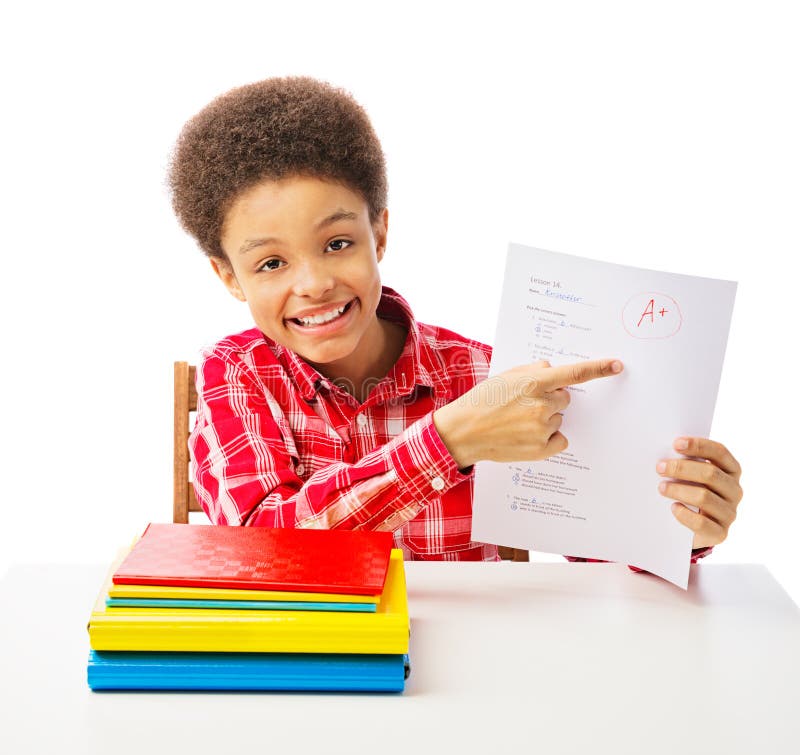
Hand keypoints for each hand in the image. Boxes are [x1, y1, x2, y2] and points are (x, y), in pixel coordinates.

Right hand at [433, 358, 623, 467]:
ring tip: (517, 421)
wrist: (463, 432)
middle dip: (550, 398)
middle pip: (565, 398)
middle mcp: (542, 405)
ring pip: (558, 418)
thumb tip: (551, 370)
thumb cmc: (481, 401)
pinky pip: (559, 439)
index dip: (598, 369)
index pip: (574, 373)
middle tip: (524, 404)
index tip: (617, 365)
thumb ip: (532, 371)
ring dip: (545, 418)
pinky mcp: (541, 449)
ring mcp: (542, 428)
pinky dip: (549, 438)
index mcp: (534, 383)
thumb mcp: (505, 377)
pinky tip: (526, 437)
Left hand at [656, 437, 742, 547]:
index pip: (720, 453)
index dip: (699, 446)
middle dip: (682, 468)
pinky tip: (673, 507)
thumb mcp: (692, 477)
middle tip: (660, 467)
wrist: (695, 530)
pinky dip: (684, 514)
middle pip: (710, 474)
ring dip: (678, 490)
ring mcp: (729, 512)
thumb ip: (687, 463)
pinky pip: (701, 523)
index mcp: (731, 470)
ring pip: (704, 497)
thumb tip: (665, 454)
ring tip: (661, 487)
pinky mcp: (720, 533)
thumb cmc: (690, 493)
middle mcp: (734, 490)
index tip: (676, 444)